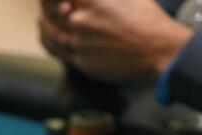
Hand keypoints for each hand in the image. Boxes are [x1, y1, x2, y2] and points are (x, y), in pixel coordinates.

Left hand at [39, 0, 190, 82]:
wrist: (159, 50)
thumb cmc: (148, 19)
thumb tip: (87, 0)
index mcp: (92, 0)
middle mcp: (81, 19)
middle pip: (49, 8)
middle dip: (45, 4)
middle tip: (45, 3)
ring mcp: (79, 42)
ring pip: (50, 30)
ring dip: (43, 22)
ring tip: (41, 18)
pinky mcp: (81, 61)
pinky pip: (56, 49)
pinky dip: (47, 39)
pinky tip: (46, 35)